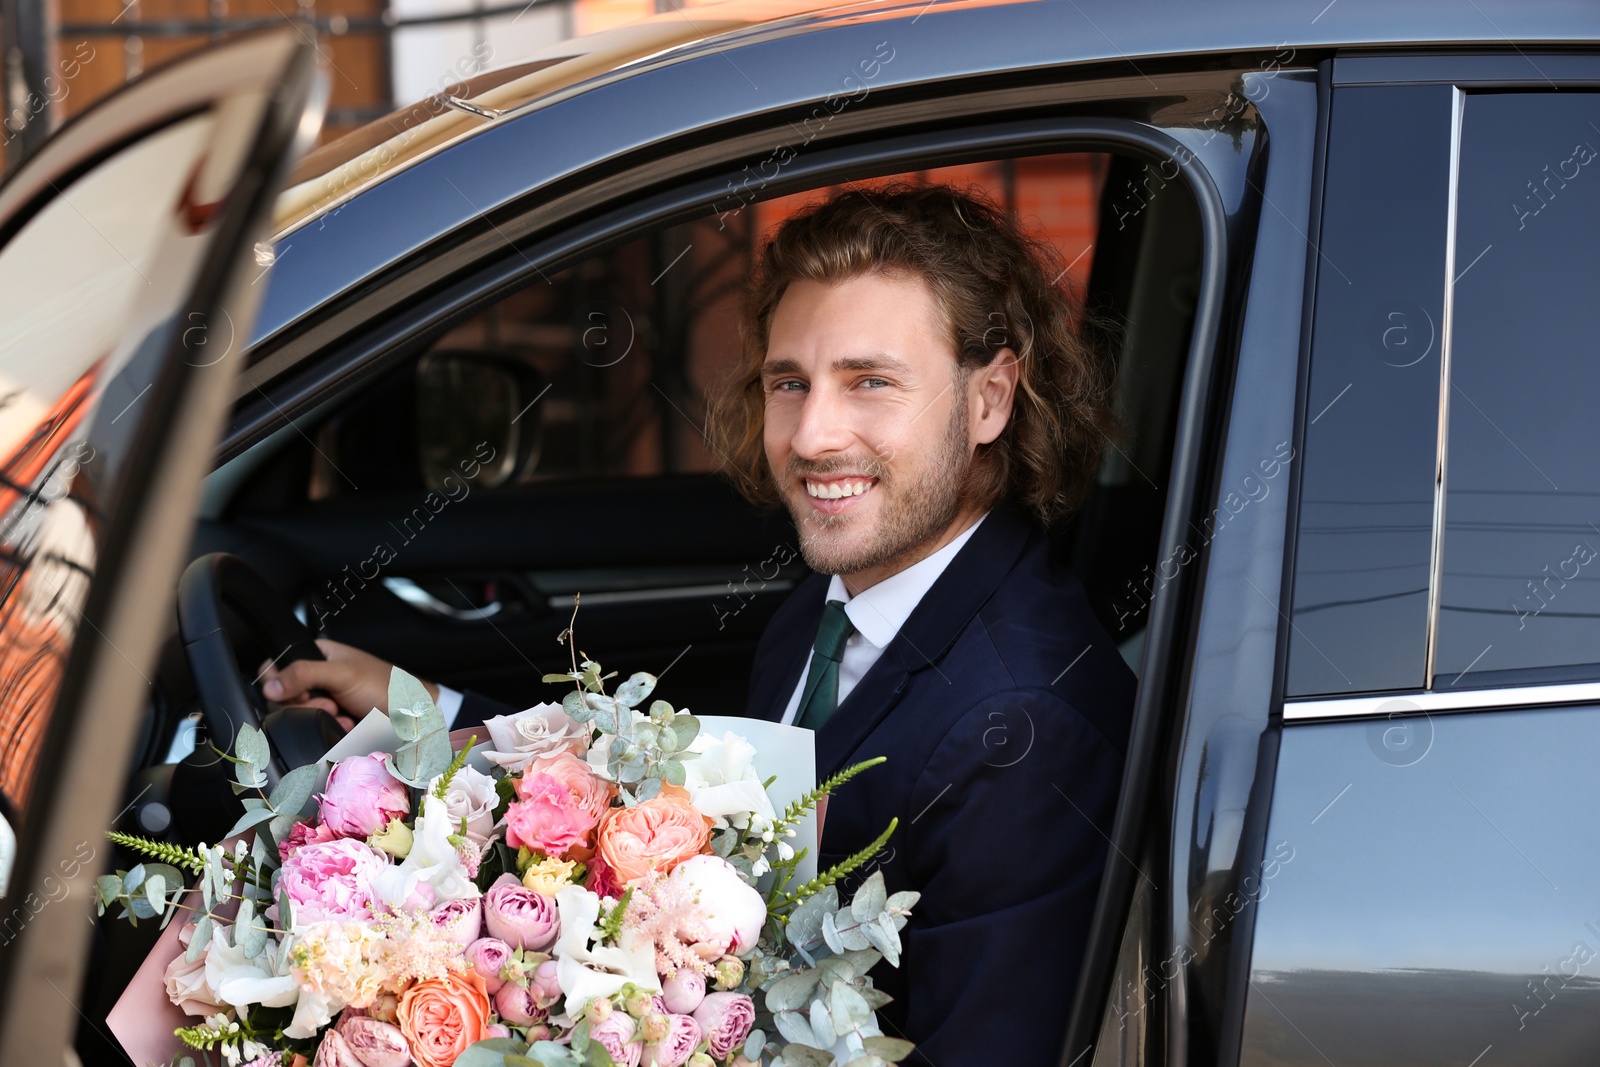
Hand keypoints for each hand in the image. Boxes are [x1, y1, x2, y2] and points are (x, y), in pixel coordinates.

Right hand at [257, 638, 440, 730]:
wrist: (412, 714)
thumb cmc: (386, 685)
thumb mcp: (343, 673)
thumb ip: (304, 674)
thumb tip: (269, 685)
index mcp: (316, 656)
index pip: (276, 667)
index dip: (280, 682)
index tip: (298, 690)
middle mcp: (316, 678)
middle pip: (283, 697)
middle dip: (306, 703)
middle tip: (330, 701)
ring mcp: (322, 702)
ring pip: (297, 718)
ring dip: (319, 718)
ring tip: (342, 713)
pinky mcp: (329, 723)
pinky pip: (313, 732)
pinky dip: (328, 730)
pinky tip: (345, 726)